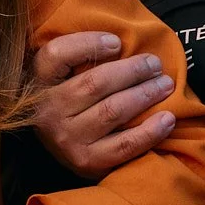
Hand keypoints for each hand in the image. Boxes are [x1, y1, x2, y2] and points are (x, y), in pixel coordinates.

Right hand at [32, 31, 175, 179]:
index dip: (89, 44)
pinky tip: (168, 118)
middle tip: (155, 64)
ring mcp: (67, 139)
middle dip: (132, 71)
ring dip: (145, 95)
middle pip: (94, 84)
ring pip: (112, 111)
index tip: (117, 42)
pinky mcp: (87, 162)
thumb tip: (119, 42)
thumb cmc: (70, 98)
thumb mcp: (62, 74)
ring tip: (165, 85)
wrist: (63, 146)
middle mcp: (48, 112)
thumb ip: (80, 56)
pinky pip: (124, 145)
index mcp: (37, 82)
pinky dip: (150, 131)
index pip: (56, 55)